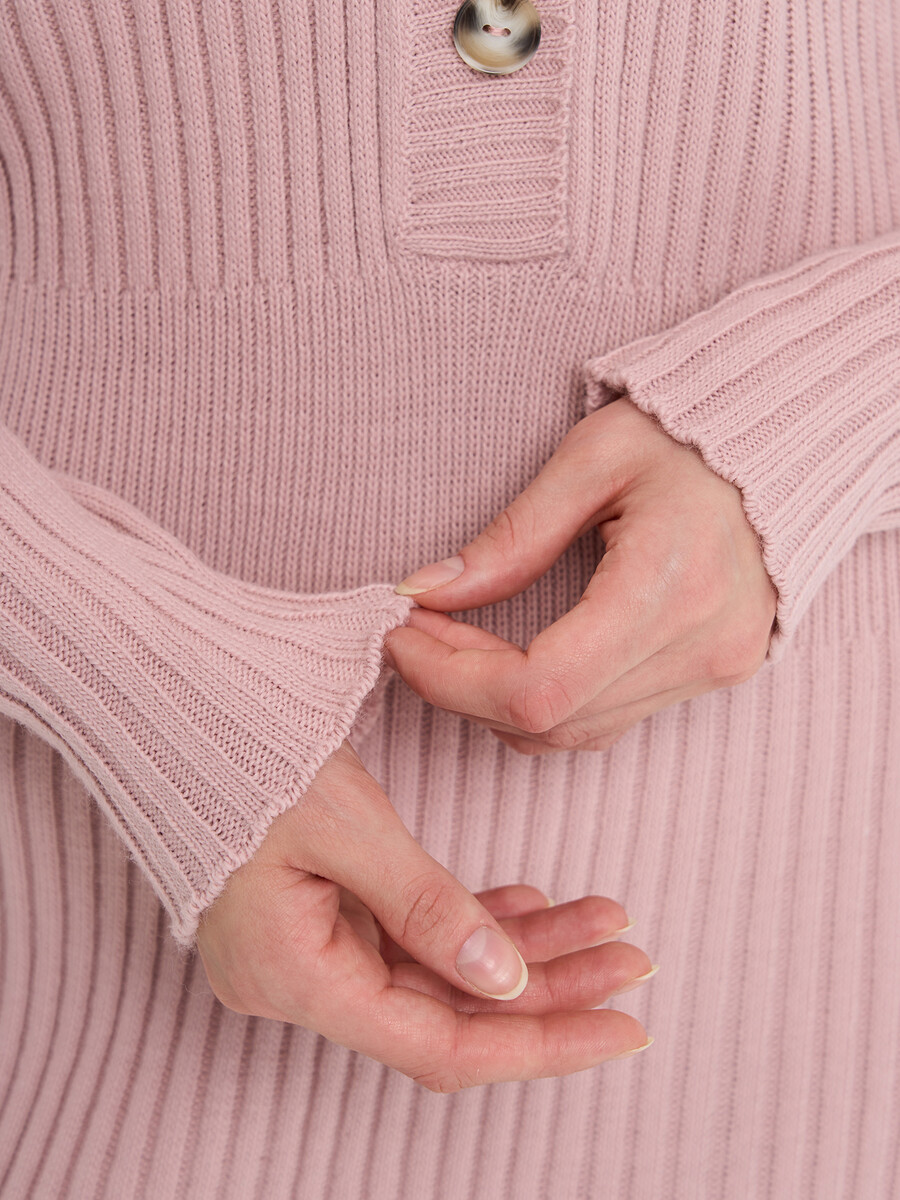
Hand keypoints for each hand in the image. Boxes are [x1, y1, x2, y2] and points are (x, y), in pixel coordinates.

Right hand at [196, 742, 652, 1091]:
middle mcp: (299, 981)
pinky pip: (409, 935)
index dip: (540, 1044)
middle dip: (546, 988)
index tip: (621, 1029)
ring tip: (602, 922)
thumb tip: (507, 982)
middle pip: (448, 1013)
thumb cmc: (246, 757)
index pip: (441, 1045)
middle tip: (630, 962)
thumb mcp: (347, 826)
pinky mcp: (317, 913)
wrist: (173, 707)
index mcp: (296, 977)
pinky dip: (471, 921)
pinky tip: (534, 908)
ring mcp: (307, 949)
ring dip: (520, 951)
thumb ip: (428, 909)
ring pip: (437, 974)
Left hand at [385, 398, 776, 753]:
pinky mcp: (717, 673)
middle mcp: (700, 646)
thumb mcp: (591, 460)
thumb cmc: (685, 436)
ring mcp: (715, 668)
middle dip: (461, 686)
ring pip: (576, 733)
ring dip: (497, 700)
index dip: (453, 679)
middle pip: (550, 720)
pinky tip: (514, 660)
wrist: (784, 444)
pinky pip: (609, 722)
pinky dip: (547, 704)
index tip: (401, 637)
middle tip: (419, 631)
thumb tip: (426, 592)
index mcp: (669, 585)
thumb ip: (511, 538)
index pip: (540, 686)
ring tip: (457, 640)